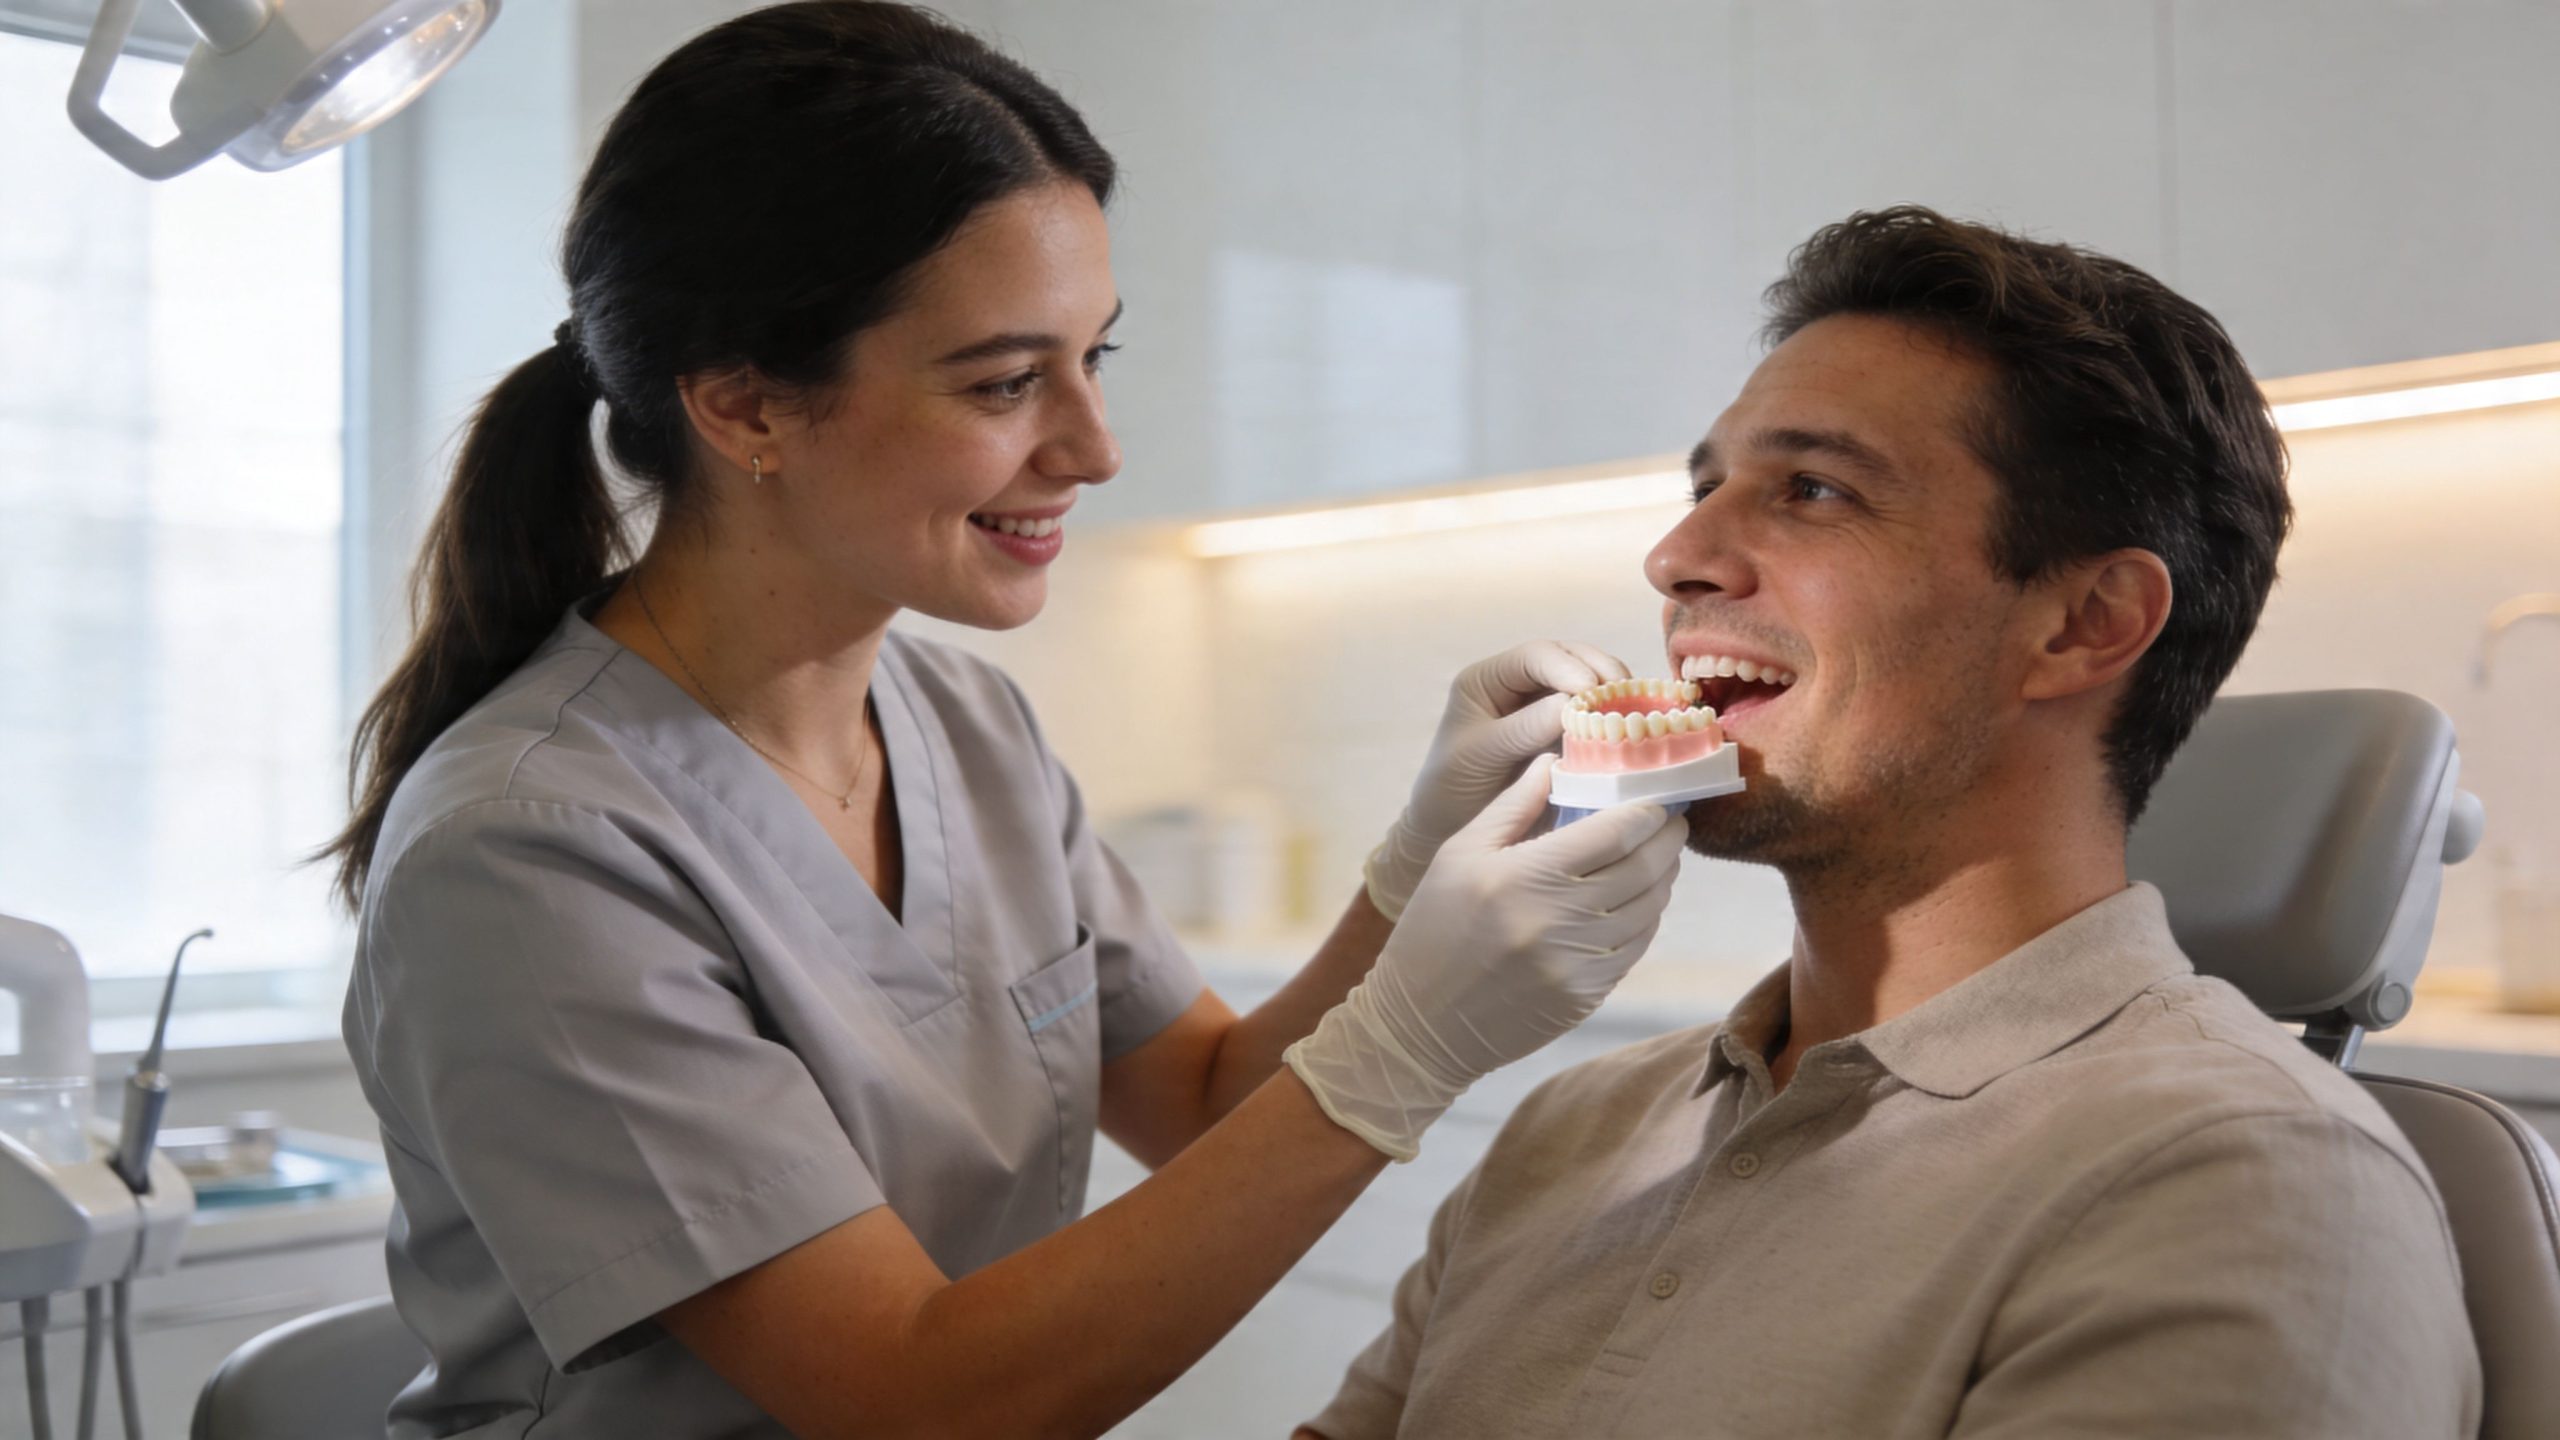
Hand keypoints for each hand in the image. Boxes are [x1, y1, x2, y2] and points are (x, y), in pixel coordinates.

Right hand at [1288, 757, 1687, 1159]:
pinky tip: (1636, 902)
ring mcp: (1578, 962)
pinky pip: (1636, 947)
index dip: (1648, 809)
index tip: (1658, 795)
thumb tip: (1555, 761)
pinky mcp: (1587, 995)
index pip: (1615, 831)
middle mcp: (1559, 919)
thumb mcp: (1459, 855)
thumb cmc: (1433, 927)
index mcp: (1526, 875)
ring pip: (1648, 908)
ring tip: (1658, 858)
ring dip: (1662, 878)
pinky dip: (1645, 918)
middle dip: (1667, 839)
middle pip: (1644, 867)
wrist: (1421, 1023)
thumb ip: (1513, 805)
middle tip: (1672, 821)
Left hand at [1363, 640, 1630, 920]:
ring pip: (1594, 684)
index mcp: (1489, 679)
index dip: (1567, 666)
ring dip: (1618, 695)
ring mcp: (1549, 707)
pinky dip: (1620, 719)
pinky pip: (1600, 716)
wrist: (1452, 829)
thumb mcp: (1479, 756)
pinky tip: (1637, 732)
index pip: (1535, 655)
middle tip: (1626, 697)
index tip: (1589, 689)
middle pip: (1573, 659)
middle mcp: (1522, 684)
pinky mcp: (1569, 733)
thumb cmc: (1452, 790)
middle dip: (1603, 673)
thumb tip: (1572, 703)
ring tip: (1640, 713)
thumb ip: (1522, 729)